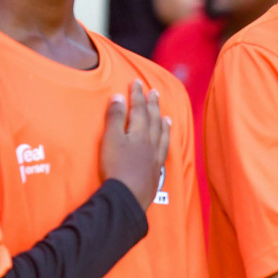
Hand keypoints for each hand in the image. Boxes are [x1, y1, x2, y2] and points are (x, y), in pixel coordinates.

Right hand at [99, 80, 170, 206]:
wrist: (129, 194)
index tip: (136, 82)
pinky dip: (166, 139)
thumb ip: (115, 117)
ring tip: (164, 113)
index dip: (137, 94)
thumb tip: (119, 97)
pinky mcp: (156, 167)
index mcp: (139, 131)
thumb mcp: (111, 139)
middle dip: (152, 103)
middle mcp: (151, 140)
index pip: (138, 108)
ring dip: (161, 120)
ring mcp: (155, 154)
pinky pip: (165, 147)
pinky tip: (166, 139)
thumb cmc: (117, 166)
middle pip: (153, 117)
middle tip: (153, 91)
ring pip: (161, 132)